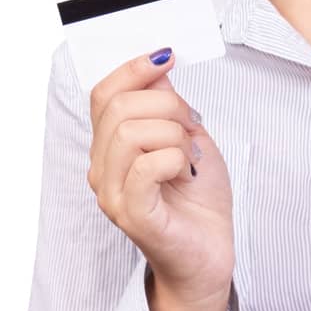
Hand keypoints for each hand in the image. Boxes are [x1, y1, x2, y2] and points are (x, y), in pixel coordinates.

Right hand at [86, 48, 236, 301]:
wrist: (208, 254)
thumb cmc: (197, 200)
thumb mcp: (187, 137)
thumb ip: (166, 105)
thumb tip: (156, 65)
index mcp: (110, 147)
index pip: (104, 94)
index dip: (134, 68)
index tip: (167, 56)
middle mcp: (102, 169)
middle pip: (120, 108)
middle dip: (168, 106)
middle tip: (191, 127)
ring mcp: (113, 194)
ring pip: (132, 132)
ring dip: (175, 135)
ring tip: (190, 156)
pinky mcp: (133, 215)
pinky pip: (146, 166)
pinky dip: (175, 158)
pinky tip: (186, 171)